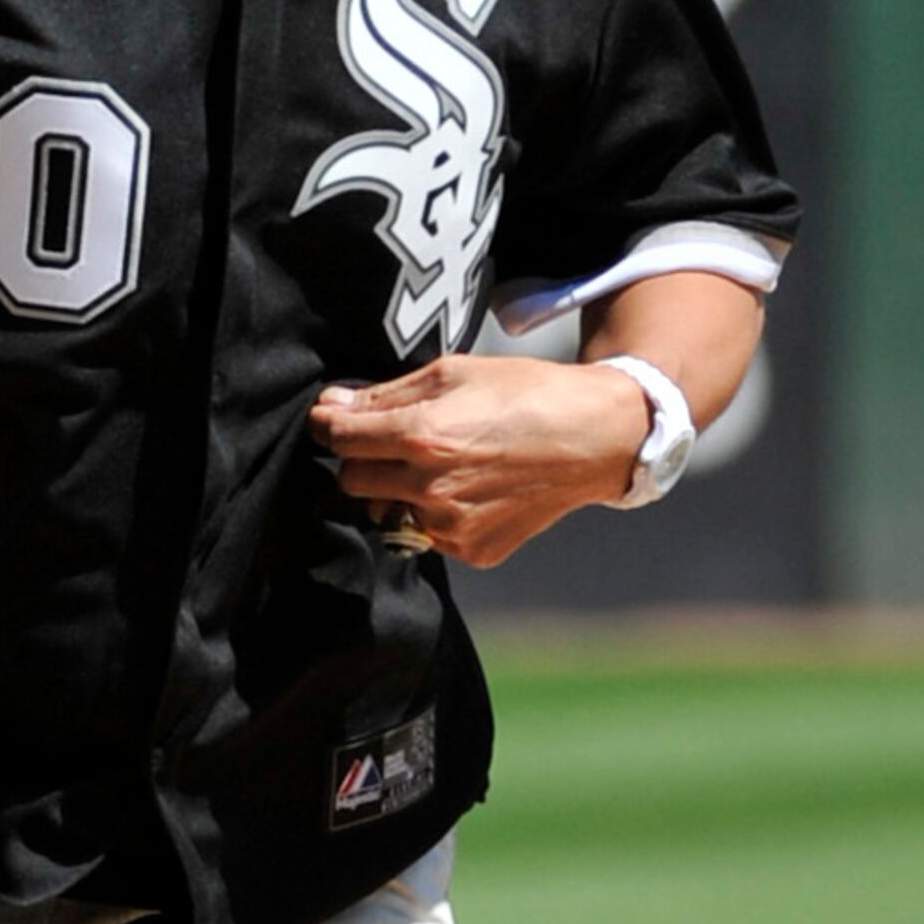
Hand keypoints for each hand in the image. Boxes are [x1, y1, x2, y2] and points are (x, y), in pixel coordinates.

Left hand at [311, 352, 647, 569]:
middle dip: (364, 459)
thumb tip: (332, 406)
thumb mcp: (454, 373)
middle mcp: (431, 489)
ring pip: (384, 512)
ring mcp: (450, 527)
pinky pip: (424, 535)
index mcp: (422, 437)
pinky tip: (469, 489)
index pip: (339, 438)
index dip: (330, 424)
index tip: (333, 419)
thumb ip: (386, 395)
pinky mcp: (470, 551)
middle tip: (397, 441)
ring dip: (396, 491)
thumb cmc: (525, 394)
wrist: (593, 438)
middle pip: (352, 480)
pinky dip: (433, 515)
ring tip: (440, 465)